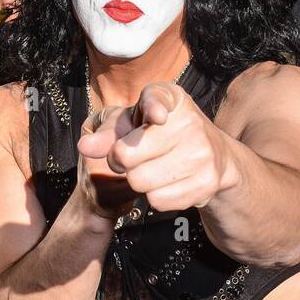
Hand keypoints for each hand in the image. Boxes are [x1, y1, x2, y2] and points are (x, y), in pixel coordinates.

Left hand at [76, 82, 232, 213]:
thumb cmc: (160, 134)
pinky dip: (156, 196)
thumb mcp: (132, 123)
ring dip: (139, 180)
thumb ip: (107, 132)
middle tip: (135, 156)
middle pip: (127, 155)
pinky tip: (169, 182)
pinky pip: (158, 201)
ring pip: (140, 182)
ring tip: (154, 168)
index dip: (154, 108)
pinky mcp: (206, 183)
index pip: (158, 100)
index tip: (157, 117)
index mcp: (171, 98)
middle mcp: (191, 122)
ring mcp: (203, 154)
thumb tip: (86, 146)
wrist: (213, 156)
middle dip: (122, 161)